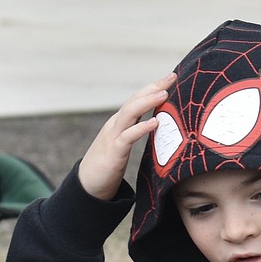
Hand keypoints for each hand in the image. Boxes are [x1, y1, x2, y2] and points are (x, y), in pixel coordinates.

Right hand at [78, 74, 175, 201]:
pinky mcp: (114, 152)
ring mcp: (113, 137)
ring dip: (147, 102)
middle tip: (172, 76)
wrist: (88, 184)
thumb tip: (160, 124)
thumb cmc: (109, 165)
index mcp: (120, 122)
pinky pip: (127, 137)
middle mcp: (116, 124)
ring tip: (164, 94)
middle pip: (134, 100)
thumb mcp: (124, 143)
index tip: (171, 76)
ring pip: (129, 113)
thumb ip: (136, 131)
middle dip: (153, 87)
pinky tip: (154, 123)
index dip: (153, 87)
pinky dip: (141, 128)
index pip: (137, 99)